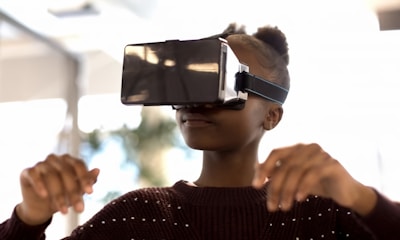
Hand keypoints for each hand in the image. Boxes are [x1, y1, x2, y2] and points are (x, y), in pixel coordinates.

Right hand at [16, 154, 99, 224]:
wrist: (42, 207)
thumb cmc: (64, 195)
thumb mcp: (78, 190)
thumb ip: (87, 181)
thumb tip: (98, 170)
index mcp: (69, 160)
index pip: (78, 165)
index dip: (85, 178)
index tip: (90, 192)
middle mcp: (55, 159)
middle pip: (66, 172)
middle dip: (73, 192)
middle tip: (79, 209)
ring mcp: (41, 164)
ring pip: (51, 175)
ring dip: (58, 194)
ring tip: (63, 211)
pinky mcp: (27, 172)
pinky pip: (33, 175)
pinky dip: (39, 185)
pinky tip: (44, 196)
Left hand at [252, 143, 376, 214]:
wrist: (345, 192)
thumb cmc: (317, 183)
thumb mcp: (293, 178)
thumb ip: (277, 171)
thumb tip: (256, 167)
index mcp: (297, 148)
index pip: (275, 153)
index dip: (264, 168)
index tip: (255, 186)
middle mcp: (308, 147)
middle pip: (285, 165)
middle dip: (275, 187)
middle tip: (271, 206)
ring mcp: (321, 154)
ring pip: (297, 171)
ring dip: (287, 191)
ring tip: (284, 207)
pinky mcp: (333, 164)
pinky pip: (313, 174)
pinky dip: (303, 187)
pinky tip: (298, 199)